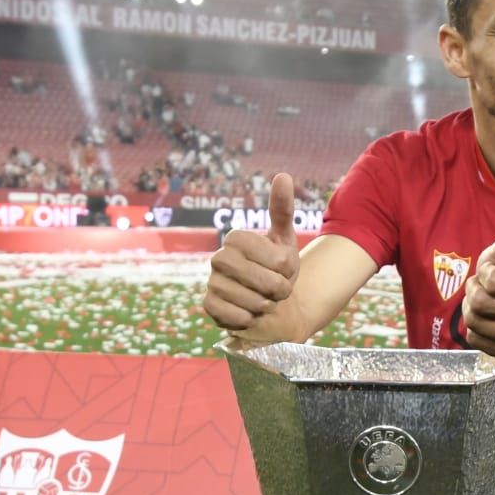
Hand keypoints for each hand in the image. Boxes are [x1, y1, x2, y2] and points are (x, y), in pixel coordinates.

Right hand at [203, 172, 299, 337]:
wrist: (271, 304)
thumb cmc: (278, 270)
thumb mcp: (285, 240)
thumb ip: (282, 209)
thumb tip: (282, 175)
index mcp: (236, 238)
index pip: (275, 258)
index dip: (286, 268)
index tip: (285, 269)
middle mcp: (218, 258)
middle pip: (263, 281)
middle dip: (279, 290)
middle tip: (279, 289)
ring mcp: (212, 282)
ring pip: (252, 301)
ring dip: (267, 305)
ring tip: (264, 301)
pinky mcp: (208, 306)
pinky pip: (236, 316)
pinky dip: (250, 318)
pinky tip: (249, 313)